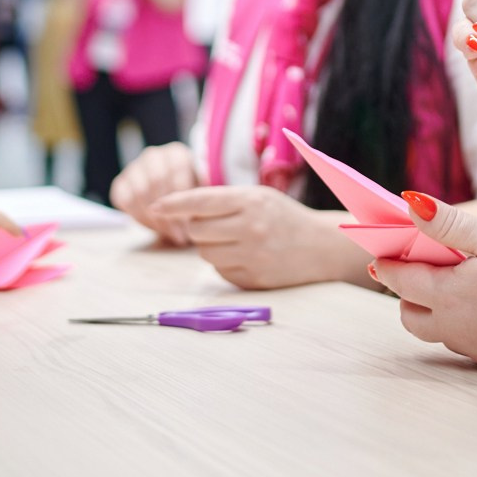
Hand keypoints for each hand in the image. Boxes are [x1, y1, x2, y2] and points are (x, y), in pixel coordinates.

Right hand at [111, 141, 202, 244]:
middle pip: (156, 182)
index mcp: (177, 153)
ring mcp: (135, 167)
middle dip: (168, 213)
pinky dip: (139, 217)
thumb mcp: (202, 192)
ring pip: (139, 192)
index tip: (191, 225)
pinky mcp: (120, 183)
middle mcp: (154, 156)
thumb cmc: (192, 194)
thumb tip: (200, 217)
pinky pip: (125, 200)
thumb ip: (202, 199)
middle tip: (179, 235)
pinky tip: (154, 227)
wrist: (172, 194)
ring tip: (168, 233)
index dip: (183, 201)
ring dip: (154, 218)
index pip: (178, 173)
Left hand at [148, 184, 366, 289]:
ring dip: (211, 247)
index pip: (200, 200)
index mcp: (251, 200)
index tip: (154, 206)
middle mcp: (251, 227)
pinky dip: (225, 264)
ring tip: (236, 240)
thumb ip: (224, 201)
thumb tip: (181, 211)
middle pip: (196, 230)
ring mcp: (253, 256)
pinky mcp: (254, 279)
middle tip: (218, 225)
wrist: (322, 247)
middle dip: (199, 228)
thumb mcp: (259, 197)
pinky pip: (220, 272)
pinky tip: (246, 257)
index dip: (173, 203)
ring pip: (205, 254)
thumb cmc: (284, 217)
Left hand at [373, 191, 476, 369]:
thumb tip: (410, 206)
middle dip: (407, 294)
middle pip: (412, 317)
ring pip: (438, 332)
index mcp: (450, 296)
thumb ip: (449, 225)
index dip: (389, 265)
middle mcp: (456, 329)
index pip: (402, 282)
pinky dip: (461, 323)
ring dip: (434, 311)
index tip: (381, 255)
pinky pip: (465, 342)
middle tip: (420, 270)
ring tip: (455, 284)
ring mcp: (476, 349)